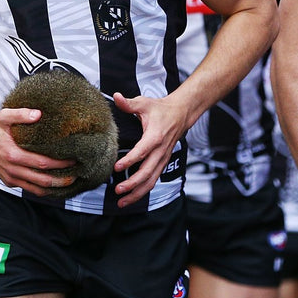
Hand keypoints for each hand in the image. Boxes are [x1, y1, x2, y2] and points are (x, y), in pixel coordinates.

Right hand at [0, 108, 75, 196]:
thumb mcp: (4, 116)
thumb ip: (21, 114)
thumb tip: (39, 114)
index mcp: (12, 155)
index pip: (42, 163)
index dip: (59, 164)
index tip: (73, 159)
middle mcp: (12, 170)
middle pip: (42, 180)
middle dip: (62, 180)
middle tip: (78, 174)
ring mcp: (11, 178)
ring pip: (37, 189)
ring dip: (54, 188)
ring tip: (70, 181)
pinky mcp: (10, 182)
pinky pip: (29, 188)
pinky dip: (43, 188)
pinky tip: (54, 183)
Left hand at [111, 92, 187, 207]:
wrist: (181, 114)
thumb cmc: (161, 109)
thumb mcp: (144, 103)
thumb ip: (129, 103)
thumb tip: (115, 97)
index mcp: (155, 136)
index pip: (142, 151)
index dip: (130, 161)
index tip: (116, 167)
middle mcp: (161, 151)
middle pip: (147, 172)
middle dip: (132, 183)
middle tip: (117, 189)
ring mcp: (163, 159)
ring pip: (151, 181)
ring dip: (137, 192)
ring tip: (122, 201)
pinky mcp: (162, 163)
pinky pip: (153, 180)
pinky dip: (143, 190)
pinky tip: (131, 197)